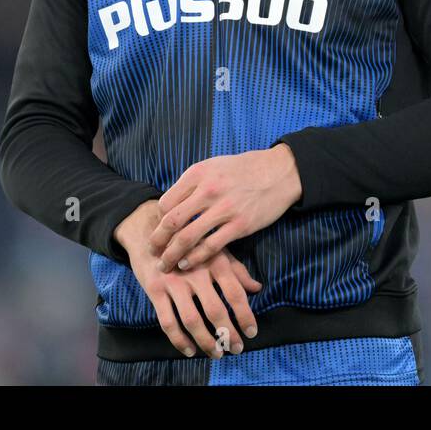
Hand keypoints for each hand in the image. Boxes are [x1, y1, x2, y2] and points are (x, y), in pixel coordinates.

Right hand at [115, 200, 262, 357]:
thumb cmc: (190, 244)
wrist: (151, 230)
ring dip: (206, 341)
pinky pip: (168, 322)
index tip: (252, 332)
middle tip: (236, 348)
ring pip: (192, 320)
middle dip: (227, 333)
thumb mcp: (215, 251)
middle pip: (215, 309)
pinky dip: (179, 340)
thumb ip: (237, 270)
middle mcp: (196, 272)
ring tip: (217, 353)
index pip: (235, 292)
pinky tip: (190, 350)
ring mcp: (174, 282)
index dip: (245, 315)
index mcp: (215, 261)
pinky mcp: (155, 290)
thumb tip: (257, 288)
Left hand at [149, 144, 302, 274]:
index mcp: (198, 173)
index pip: (166, 203)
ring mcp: (225, 209)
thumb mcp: (213, 166)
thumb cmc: (243, 170)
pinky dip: (195, 258)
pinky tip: (187, 263)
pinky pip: (211, 247)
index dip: (158, 220)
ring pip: (188, 237)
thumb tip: (172, 205)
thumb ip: (193, 184)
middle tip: (152, 251)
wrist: (278, 172)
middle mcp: (208, 190)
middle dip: (157, 240)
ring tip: (165, 264)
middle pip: (172, 221)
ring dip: (172, 254)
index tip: (158, 231)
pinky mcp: (240, 225)